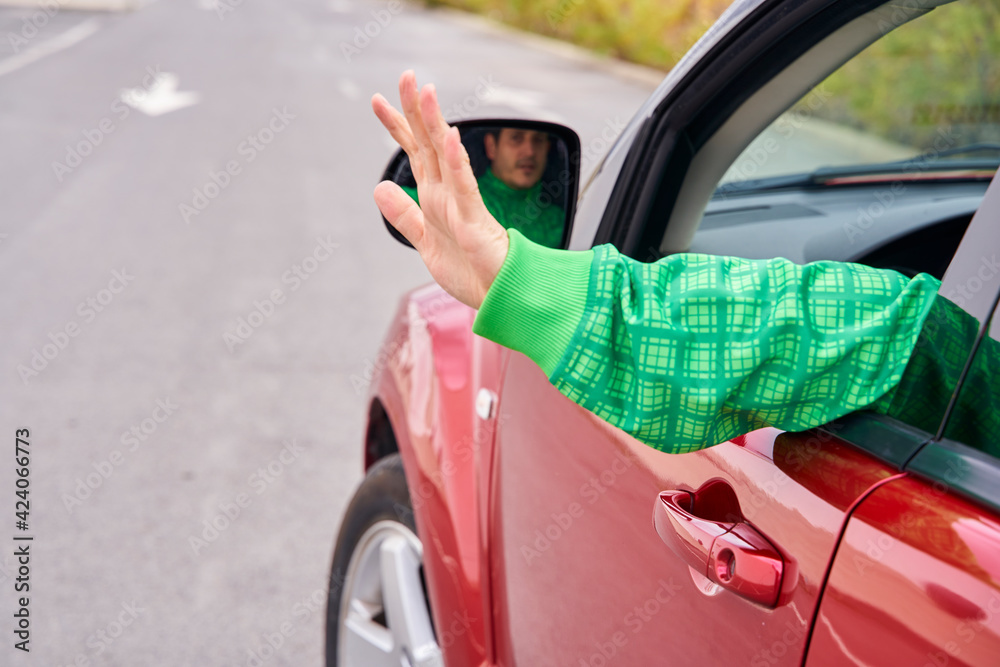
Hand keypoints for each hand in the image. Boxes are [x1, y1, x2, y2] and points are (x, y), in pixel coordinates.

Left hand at [371, 70, 508, 309]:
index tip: (378, 100)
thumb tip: (379, 186)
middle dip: (416, 109)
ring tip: (427, 92)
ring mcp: (462, 203)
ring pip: (447, 155)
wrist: (499, 295)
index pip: (414, 151)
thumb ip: (404, 215)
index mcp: (436, 196)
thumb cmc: (470, 270)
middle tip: (406, 76)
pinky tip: (450, 139)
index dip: (396, 126)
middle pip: (429, 143)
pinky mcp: (475, 220)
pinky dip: (457, 162)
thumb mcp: (424, 242)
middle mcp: (448, 192)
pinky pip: (464, 186)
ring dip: (436, 123)